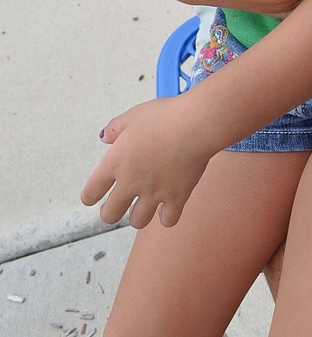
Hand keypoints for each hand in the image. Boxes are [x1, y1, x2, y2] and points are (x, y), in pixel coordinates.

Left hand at [81, 97, 212, 228]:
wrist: (194, 124)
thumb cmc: (163, 116)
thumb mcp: (133, 115)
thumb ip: (115, 128)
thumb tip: (104, 138)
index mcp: (115, 162)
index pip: (91, 192)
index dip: (90, 196)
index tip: (95, 195)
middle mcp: (130, 183)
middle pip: (109, 215)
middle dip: (111, 211)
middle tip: (120, 203)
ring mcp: (154, 193)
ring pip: (137, 221)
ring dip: (139, 214)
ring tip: (145, 204)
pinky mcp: (176, 197)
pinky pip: (168, 220)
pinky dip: (167, 215)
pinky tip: (169, 205)